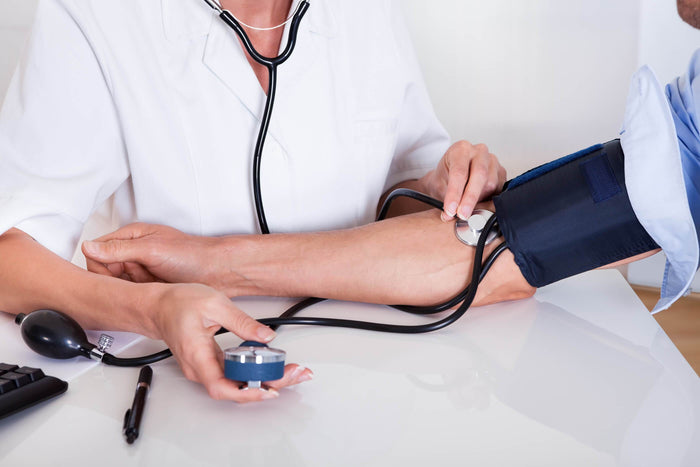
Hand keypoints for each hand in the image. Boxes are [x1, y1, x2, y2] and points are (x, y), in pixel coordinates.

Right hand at [82, 223, 227, 287]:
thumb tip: (89, 247)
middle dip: (118, 280)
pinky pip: (132, 292)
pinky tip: (151, 295)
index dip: (101, 267)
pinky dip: (139, 295)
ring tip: (148, 287)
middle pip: (104, 270)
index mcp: (131, 236)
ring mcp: (141, 268)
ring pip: (118, 283)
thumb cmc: (192, 254)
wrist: (218, 271)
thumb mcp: (152, 250)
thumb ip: (119, 249)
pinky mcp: (149, 283)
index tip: (114, 277)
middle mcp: (134, 251)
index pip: (96, 252)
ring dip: (129, 288)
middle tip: (135, 283)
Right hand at [145, 282, 312, 401]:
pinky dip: (254, 373)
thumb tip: (266, 336)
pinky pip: (233, 375)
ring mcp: (204, 368)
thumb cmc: (178, 303)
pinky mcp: (210, 364)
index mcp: (197, 354)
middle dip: (267, 386)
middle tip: (295, 375)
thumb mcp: (215, 304)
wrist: (159, 306)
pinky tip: (272, 368)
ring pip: (235, 384)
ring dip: (264, 381)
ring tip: (291, 372)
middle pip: (234, 389)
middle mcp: (199, 368)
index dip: (246, 393)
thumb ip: (242, 322)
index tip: (269, 389)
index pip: (220, 387)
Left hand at [420, 140, 505, 221]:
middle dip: (470, 198)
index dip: (455, 192)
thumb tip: (449, 216)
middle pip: (479, 175)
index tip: (451, 209)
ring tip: (467, 209)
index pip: (459, 171)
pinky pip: (499, 189)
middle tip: (462, 215)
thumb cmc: (444, 179)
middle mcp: (479, 151)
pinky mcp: (501, 172)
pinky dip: (489, 200)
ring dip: (479, 200)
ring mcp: (492, 161)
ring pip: (491, 183)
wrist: (451, 176)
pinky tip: (479, 205)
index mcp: (460, 149)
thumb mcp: (438, 186)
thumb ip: (444, 199)